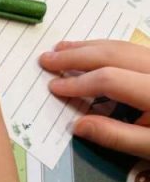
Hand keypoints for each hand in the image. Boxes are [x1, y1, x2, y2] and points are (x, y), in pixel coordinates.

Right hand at [40, 39, 149, 157]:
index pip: (108, 79)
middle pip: (113, 54)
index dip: (77, 83)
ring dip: (89, 46)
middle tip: (47, 59)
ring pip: (123, 45)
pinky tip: (92, 49)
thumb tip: (77, 125)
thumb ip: (116, 136)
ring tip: (62, 49)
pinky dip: (108, 47)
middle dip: (76, 55)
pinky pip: (134, 47)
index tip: (53, 88)